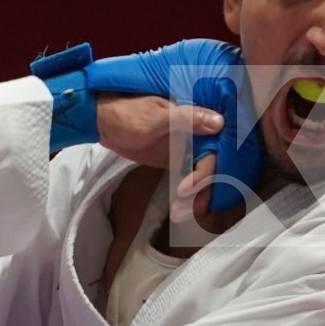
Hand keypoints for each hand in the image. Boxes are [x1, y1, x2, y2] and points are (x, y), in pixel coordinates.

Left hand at [36, 39, 261, 213]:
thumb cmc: (130, 111)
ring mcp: (189, 148)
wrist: (105, 122)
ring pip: (202, 176)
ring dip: (195, 198)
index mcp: (200, 117)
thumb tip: (219, 122)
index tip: (187, 187)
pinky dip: (185, 197)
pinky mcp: (177, 161)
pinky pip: (188, 180)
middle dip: (204, 190)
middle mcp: (200, 134)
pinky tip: (179, 211)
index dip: (208, 170)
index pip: (219, 145)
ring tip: (180, 214)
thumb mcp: (157, 116)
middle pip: (214, 165)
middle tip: (186, 207)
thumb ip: (187, 119)